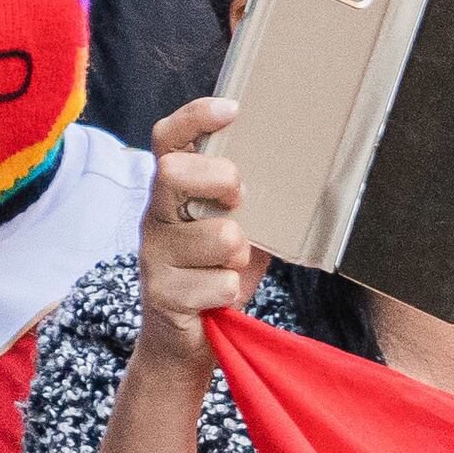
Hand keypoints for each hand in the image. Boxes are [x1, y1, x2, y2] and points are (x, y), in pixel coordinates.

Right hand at [135, 98, 265, 371]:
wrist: (187, 342)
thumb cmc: (216, 273)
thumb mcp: (236, 227)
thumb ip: (248, 199)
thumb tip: (301, 165)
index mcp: (171, 193)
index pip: (167, 139)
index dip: (194, 117)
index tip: (232, 110)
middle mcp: (153, 217)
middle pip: (173, 172)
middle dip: (220, 180)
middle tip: (239, 201)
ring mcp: (152, 256)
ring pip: (218, 236)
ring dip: (240, 253)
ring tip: (230, 267)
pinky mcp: (161, 295)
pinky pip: (219, 284)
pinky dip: (231, 292)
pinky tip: (218, 298)